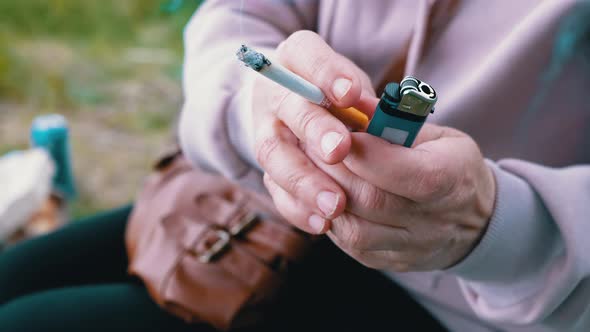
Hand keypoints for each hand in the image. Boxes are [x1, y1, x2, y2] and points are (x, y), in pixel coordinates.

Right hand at [253, 30, 377, 233]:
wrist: (306, 114)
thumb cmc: (341, 97)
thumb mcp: (355, 87)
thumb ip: (366, 101)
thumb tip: (383, 124)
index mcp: (297, 58)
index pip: (304, 54)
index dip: (325, 73)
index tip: (350, 94)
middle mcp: (274, 92)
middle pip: (287, 107)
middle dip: (315, 129)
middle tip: (340, 150)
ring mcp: (264, 130)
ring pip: (273, 155)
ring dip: (304, 180)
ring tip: (334, 204)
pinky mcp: (267, 167)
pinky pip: (275, 190)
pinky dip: (298, 208)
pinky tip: (322, 223)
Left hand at [265, 124, 495, 270]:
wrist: (474, 220)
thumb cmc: (449, 165)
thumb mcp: (435, 135)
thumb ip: (393, 121)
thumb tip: (350, 102)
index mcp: (451, 179)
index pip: (402, 171)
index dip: (362, 152)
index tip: (335, 131)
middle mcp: (434, 221)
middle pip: (370, 200)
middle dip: (333, 170)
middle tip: (310, 145)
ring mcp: (412, 248)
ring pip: (354, 229)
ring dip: (325, 197)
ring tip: (314, 170)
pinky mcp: (390, 262)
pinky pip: (350, 244)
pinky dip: (332, 218)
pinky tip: (326, 194)